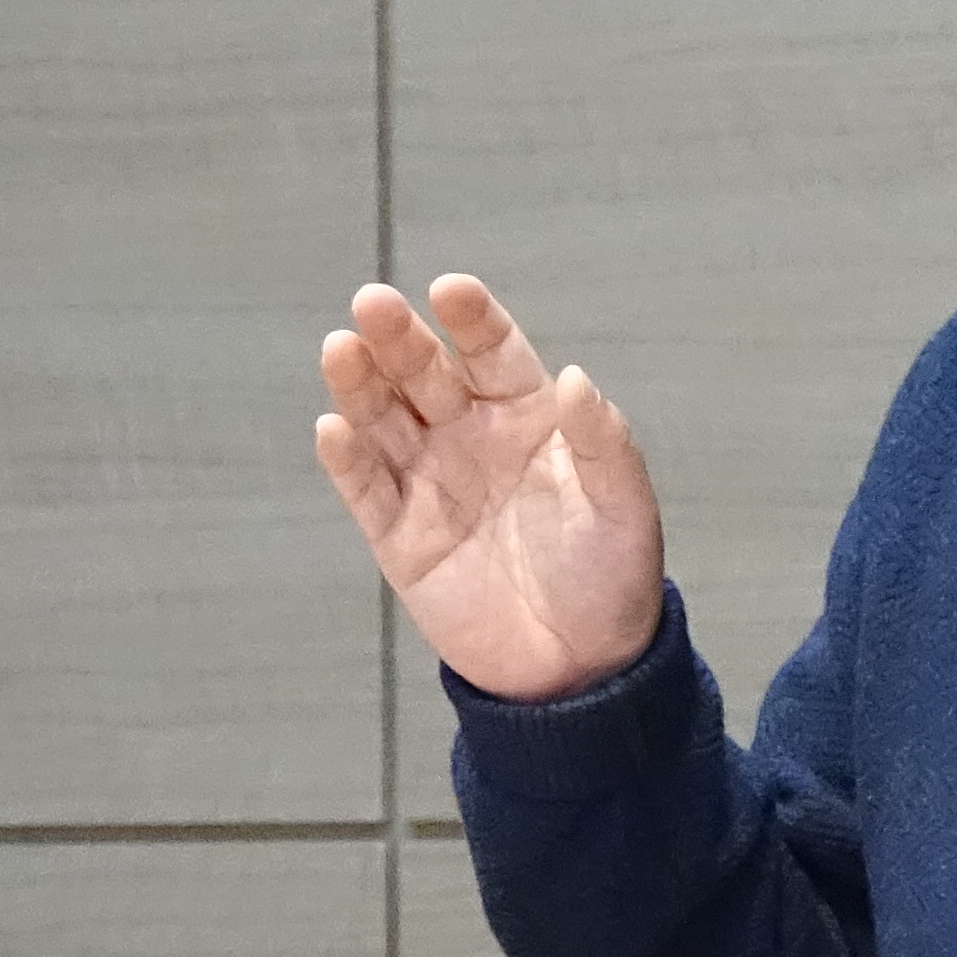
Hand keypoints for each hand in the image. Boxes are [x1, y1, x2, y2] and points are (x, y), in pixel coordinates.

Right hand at [316, 276, 665, 702]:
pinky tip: (333, 428)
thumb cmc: (611, 575)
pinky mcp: (399, 537)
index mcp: (529, 416)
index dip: (473, 321)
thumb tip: (575, 377)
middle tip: (373, 302)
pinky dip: (347, 460)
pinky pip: (367, 490)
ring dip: (360, 384)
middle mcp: (472, 437)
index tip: (451, 289)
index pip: (494, 353)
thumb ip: (603, 441)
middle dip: (400, 338)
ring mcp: (430, 483)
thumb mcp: (623, 507)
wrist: (581, 667)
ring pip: (384, 421)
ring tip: (340, 348)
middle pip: (425, 374)